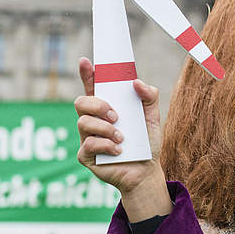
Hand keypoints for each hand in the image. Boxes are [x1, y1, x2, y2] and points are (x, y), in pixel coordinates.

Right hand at [75, 57, 170, 221]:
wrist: (146, 172)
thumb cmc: (145, 143)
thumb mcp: (153, 117)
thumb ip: (149, 97)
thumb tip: (137, 82)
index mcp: (106, 107)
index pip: (92, 86)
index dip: (86, 73)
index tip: (85, 61)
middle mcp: (93, 120)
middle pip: (81, 102)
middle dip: (97, 105)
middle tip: (115, 115)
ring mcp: (87, 137)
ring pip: (83, 122)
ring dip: (105, 128)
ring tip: (121, 137)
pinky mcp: (86, 156)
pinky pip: (88, 144)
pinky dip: (105, 145)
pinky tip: (118, 151)